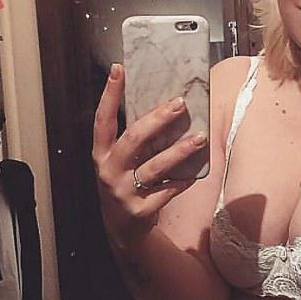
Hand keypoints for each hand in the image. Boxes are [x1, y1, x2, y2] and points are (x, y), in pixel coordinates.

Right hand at [92, 64, 205, 245]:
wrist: (122, 230)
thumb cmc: (126, 184)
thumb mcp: (120, 162)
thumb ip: (134, 141)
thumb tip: (164, 108)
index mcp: (100, 154)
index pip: (102, 120)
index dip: (109, 94)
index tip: (119, 69)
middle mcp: (108, 171)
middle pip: (134, 140)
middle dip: (158, 119)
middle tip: (180, 103)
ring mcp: (123, 192)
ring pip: (155, 167)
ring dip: (180, 151)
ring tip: (200, 137)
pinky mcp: (140, 211)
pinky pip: (167, 191)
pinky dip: (182, 181)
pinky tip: (196, 173)